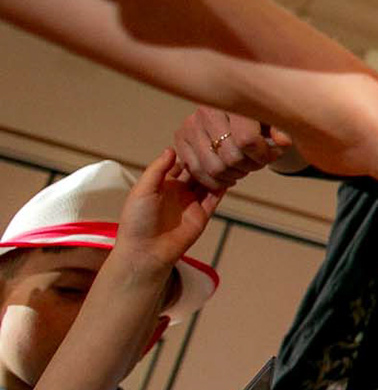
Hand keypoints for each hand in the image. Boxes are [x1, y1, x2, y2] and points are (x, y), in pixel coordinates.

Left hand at [113, 150, 220, 273]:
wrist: (145, 251)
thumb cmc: (137, 221)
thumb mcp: (143, 189)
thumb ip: (157, 169)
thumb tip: (171, 149)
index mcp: (161, 184)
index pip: (178, 164)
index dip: (187, 153)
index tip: (198, 138)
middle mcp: (178, 192)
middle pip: (195, 172)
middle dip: (204, 161)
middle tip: (216, 147)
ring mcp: (190, 203)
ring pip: (207, 183)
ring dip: (215, 173)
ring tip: (226, 159)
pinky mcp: (202, 215)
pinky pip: (214, 199)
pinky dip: (222, 188)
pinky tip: (229, 177)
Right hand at [171, 106, 288, 191]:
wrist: (234, 110)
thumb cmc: (257, 116)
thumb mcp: (273, 119)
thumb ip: (281, 130)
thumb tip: (283, 142)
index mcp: (232, 102)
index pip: (247, 140)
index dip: (263, 155)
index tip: (272, 155)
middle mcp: (206, 111)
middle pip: (231, 157)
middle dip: (251, 166)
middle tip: (258, 163)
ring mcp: (190, 125)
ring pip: (214, 168)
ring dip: (235, 175)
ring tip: (245, 167)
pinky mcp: (180, 138)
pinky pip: (196, 171)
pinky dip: (216, 181)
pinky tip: (229, 175)